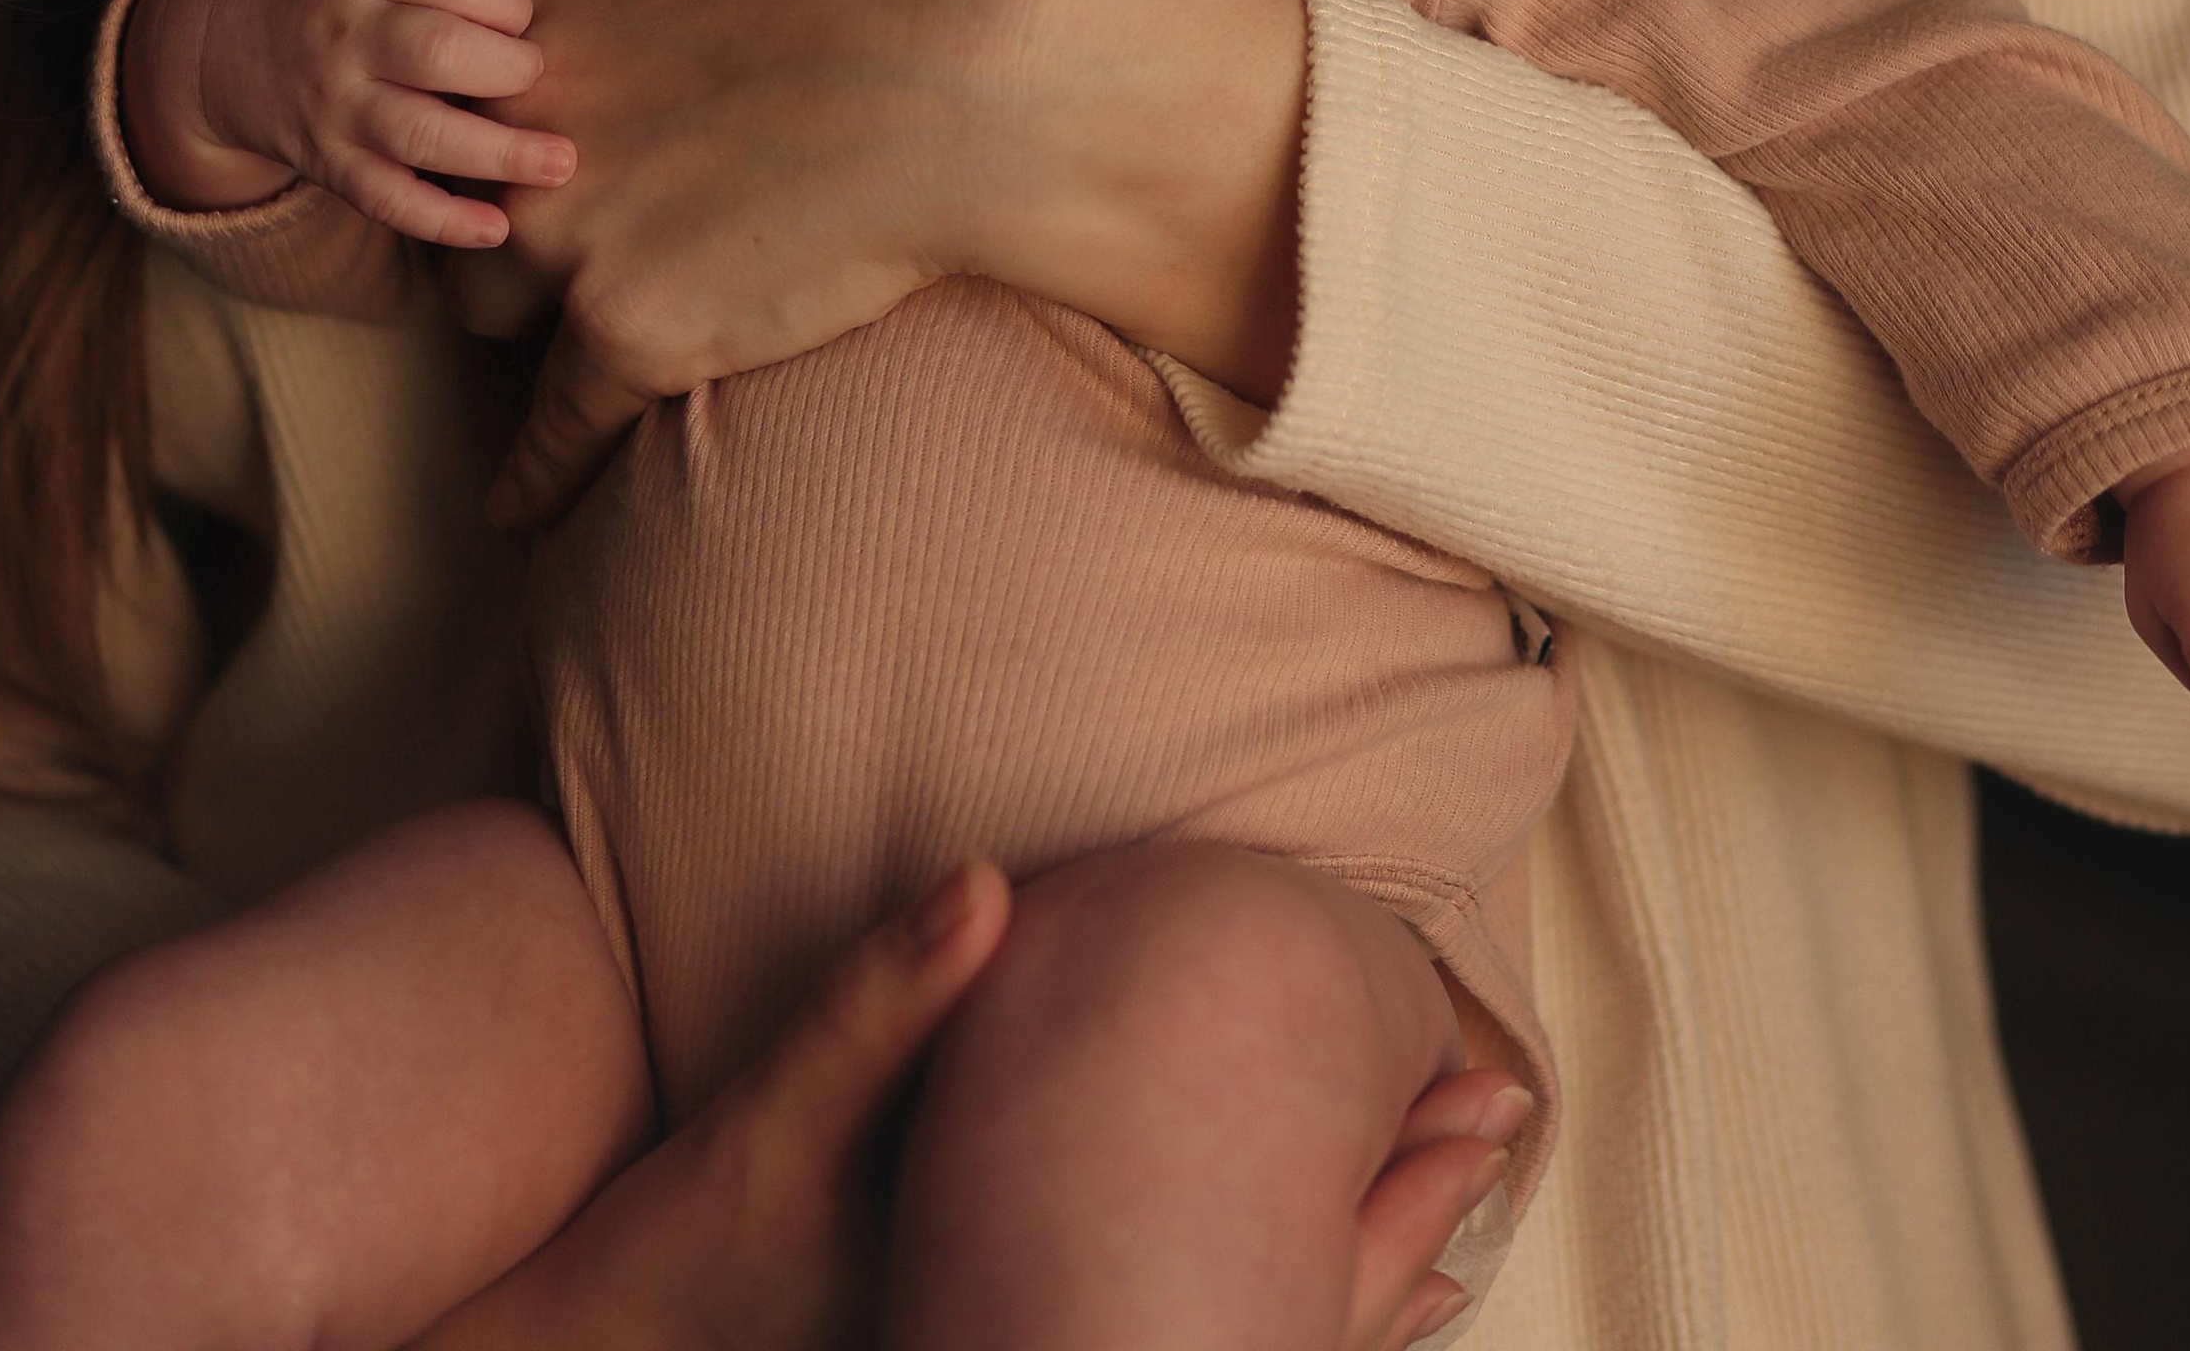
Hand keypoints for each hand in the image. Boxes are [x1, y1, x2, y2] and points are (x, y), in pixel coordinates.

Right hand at [121, 0, 566, 245]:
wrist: (214, 36)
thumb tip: (539, 22)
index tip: (522, 17)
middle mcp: (348, 38)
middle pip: (441, 53)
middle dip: (510, 69)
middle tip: (536, 76)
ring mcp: (335, 106)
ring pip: (422, 135)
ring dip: (500, 154)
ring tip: (560, 162)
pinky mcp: (329, 164)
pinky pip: (388, 199)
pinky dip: (445, 220)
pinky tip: (498, 228)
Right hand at [410, 869, 1522, 1350]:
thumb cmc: (693, 1248)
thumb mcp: (779, 1122)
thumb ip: (883, 1002)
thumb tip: (984, 884)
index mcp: (1035, 1301)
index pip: (1256, 1254)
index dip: (1381, 1182)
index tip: (1479, 1092)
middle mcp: (1057, 1348)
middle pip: (1277, 1310)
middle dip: (1396, 1221)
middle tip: (1496, 1128)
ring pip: (1244, 1344)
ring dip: (1344, 1267)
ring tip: (1448, 1195)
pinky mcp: (994, 1346)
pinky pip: (1180, 1345)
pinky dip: (1266, 1302)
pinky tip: (1291, 1265)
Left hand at [475, 0, 1307, 528]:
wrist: (1025, 42)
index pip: (459, 44)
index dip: (505, 69)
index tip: (553, 91)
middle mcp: (529, 95)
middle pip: (455, 166)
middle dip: (493, 185)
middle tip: (563, 203)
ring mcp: (572, 221)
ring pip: (486, 292)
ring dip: (521, 306)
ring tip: (570, 318)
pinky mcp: (636, 335)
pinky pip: (545, 434)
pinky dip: (535, 468)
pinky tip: (524, 501)